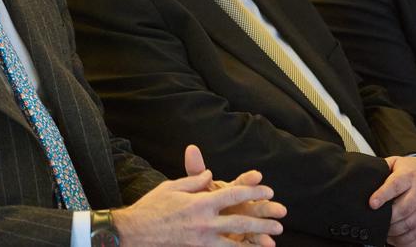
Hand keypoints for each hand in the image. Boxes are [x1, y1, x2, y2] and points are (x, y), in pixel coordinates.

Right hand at [113, 145, 283, 245]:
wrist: (135, 232)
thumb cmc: (152, 206)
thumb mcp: (172, 187)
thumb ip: (193, 180)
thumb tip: (210, 176)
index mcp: (200, 202)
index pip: (233, 195)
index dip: (253, 192)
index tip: (267, 190)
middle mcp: (205, 222)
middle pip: (241, 221)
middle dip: (262, 219)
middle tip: (280, 220)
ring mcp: (202, 240)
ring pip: (236, 241)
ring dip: (256, 239)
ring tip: (272, 240)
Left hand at [184, 145, 287, 245]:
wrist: (192, 223)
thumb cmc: (198, 202)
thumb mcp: (196, 187)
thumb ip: (196, 171)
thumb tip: (192, 149)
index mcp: (230, 192)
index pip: (241, 184)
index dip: (248, 179)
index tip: (257, 175)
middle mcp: (240, 207)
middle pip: (254, 206)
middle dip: (267, 207)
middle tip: (280, 208)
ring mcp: (242, 223)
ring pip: (256, 224)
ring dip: (267, 226)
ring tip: (278, 228)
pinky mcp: (241, 238)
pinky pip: (251, 241)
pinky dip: (260, 242)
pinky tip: (268, 243)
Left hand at [371, 156, 415, 245]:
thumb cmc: (410, 169)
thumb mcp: (395, 163)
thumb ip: (382, 168)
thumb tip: (363, 175)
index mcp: (409, 175)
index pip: (396, 185)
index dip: (383, 195)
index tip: (372, 204)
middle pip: (404, 208)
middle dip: (389, 218)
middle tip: (376, 221)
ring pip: (412, 221)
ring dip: (396, 229)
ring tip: (384, 230)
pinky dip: (406, 236)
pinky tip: (395, 235)